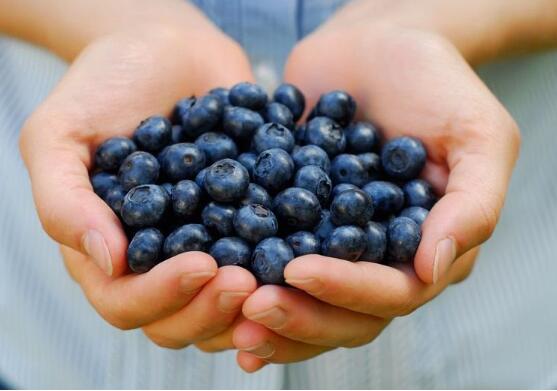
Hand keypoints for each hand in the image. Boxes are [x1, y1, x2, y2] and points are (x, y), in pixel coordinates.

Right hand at [19, 6, 256, 351]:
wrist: (168, 47)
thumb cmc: (106, 85)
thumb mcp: (59, 135)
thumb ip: (64, 202)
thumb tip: (110, 262)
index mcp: (107, 251)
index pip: (125, 303)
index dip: (163, 296)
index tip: (204, 264)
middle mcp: (156, 260)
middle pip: (180, 320)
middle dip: (213, 309)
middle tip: (248, 280)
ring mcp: (204, 245)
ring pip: (225, 307)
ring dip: (253, 304)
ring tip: (280, 277)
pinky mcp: (244, 223)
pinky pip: (264, 261)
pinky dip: (284, 270)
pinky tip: (307, 258)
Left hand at [232, 13, 519, 370]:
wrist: (375, 44)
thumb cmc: (434, 81)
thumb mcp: (477, 134)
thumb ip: (472, 203)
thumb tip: (434, 269)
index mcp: (429, 246)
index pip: (393, 292)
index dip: (347, 290)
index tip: (298, 270)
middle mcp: (383, 257)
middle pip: (347, 314)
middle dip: (301, 315)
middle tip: (252, 307)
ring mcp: (338, 244)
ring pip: (309, 302)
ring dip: (271, 316)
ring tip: (230, 319)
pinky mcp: (298, 223)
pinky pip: (274, 260)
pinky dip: (248, 281)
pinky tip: (214, 292)